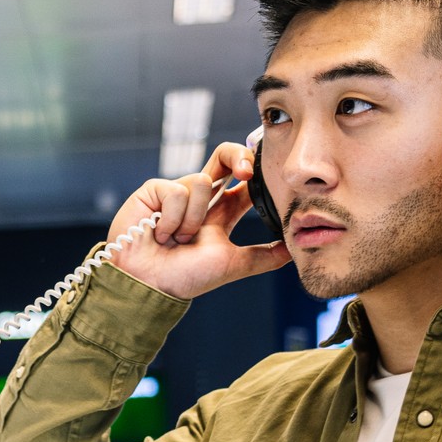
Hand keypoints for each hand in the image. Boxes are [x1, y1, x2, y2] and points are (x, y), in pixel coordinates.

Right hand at [105, 141, 290, 299]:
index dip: (257, 171)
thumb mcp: (232, 265)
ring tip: (177, 240)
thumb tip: (294, 250)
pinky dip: (172, 219)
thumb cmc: (184, 277)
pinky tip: (160, 234)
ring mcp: (176, 193)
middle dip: (239, 156)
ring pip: (203, 182)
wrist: (148, 286)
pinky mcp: (153, 191)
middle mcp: (200, 199)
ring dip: (194, 220)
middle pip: (225, 158)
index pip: (244, 182)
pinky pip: (176, 190)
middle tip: (248, 171)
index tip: (270, 174)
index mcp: (221, 213)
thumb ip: (263, 257)